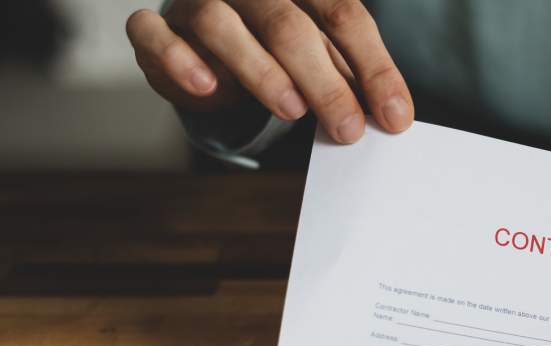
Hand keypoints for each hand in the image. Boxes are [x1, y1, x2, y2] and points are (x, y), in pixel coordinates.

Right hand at [126, 0, 413, 142]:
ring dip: (259, 70)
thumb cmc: (275, 48)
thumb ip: (352, 79)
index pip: (343, 15)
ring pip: (221, 23)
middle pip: (288, 25)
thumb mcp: (321, 59)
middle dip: (324, 82)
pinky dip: (179, 59)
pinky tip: (207, 87)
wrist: (206, 43)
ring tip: (291, 109)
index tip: (396, 118)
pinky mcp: (156, 27)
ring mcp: (197, 0)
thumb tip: (393, 115)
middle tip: (348, 129)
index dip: (374, 68)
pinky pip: (154, 33)